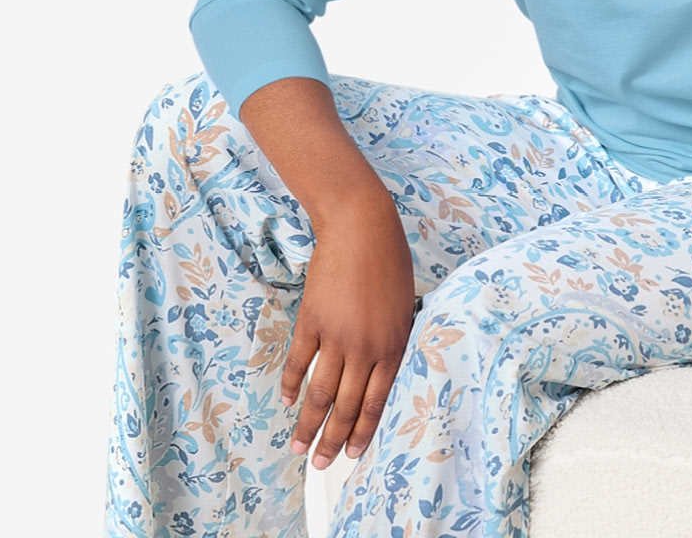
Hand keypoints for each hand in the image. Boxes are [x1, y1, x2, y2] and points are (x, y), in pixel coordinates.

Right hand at [282, 194, 416, 467]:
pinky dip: (291, 384)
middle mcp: (366, 348)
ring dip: (308, 424)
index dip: (363, 431)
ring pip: (320, 392)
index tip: (352, 454)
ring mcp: (337, 336)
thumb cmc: (389, 260)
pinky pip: (299, 362)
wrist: (362, 226)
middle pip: (347, 405)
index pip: (378, 402)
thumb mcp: (404, 306)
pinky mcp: (312, 321)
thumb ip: (394, 340)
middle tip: (321, 465)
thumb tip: (382, 368)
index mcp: (394, 346)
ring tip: (298, 448)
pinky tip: (287, 401)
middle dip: (333, 439)